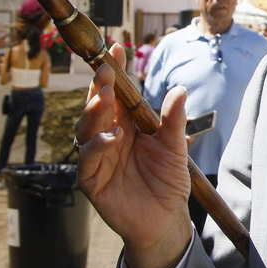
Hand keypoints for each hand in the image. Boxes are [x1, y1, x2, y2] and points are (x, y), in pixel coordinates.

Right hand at [77, 44, 192, 267]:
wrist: (165, 219)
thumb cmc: (168, 181)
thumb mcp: (175, 147)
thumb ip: (174, 120)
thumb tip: (180, 89)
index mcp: (127, 124)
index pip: (117, 93)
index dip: (114, 71)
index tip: (115, 48)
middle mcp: (108, 136)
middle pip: (97, 107)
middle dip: (99, 87)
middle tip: (106, 72)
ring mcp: (97, 157)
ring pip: (86, 129)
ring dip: (94, 112)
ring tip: (104, 98)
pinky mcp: (92, 180)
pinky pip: (87, 159)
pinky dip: (97, 147)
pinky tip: (112, 139)